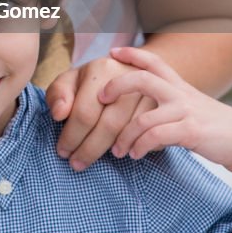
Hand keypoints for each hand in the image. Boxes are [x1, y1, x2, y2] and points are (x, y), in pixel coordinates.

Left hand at [46, 55, 155, 169]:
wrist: (134, 72)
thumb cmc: (94, 83)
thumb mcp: (72, 81)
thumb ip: (58, 94)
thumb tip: (58, 113)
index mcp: (102, 68)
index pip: (84, 112)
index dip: (71, 136)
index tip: (62, 152)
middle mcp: (129, 76)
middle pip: (108, 124)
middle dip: (89, 149)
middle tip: (76, 164)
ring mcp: (154, 90)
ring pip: (130, 130)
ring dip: (114, 149)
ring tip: (99, 159)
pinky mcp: (173, 104)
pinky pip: (153, 133)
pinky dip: (138, 146)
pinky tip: (127, 153)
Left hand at [100, 46, 231, 175]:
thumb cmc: (211, 126)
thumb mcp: (188, 106)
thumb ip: (165, 103)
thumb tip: (135, 110)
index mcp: (178, 85)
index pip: (153, 61)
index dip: (131, 53)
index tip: (112, 51)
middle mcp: (180, 93)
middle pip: (142, 78)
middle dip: (116, 86)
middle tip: (100, 100)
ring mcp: (185, 111)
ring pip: (143, 118)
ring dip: (124, 136)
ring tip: (117, 150)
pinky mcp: (190, 131)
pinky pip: (155, 137)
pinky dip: (139, 146)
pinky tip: (134, 154)